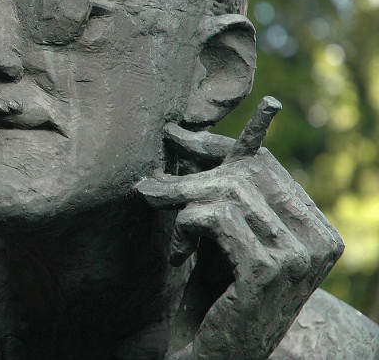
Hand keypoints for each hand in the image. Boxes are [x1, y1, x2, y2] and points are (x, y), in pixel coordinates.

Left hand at [135, 99, 343, 359]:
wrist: (215, 355)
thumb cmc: (214, 294)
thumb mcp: (220, 233)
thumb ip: (217, 190)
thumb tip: (184, 132)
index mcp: (315, 227)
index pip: (264, 164)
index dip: (215, 147)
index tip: (174, 137)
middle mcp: (319, 239)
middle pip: (245, 172)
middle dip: (190, 175)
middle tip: (150, 187)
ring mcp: (299, 255)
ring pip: (228, 192)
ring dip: (182, 204)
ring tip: (169, 232)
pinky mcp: (268, 269)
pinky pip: (216, 218)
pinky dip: (186, 228)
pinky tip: (179, 254)